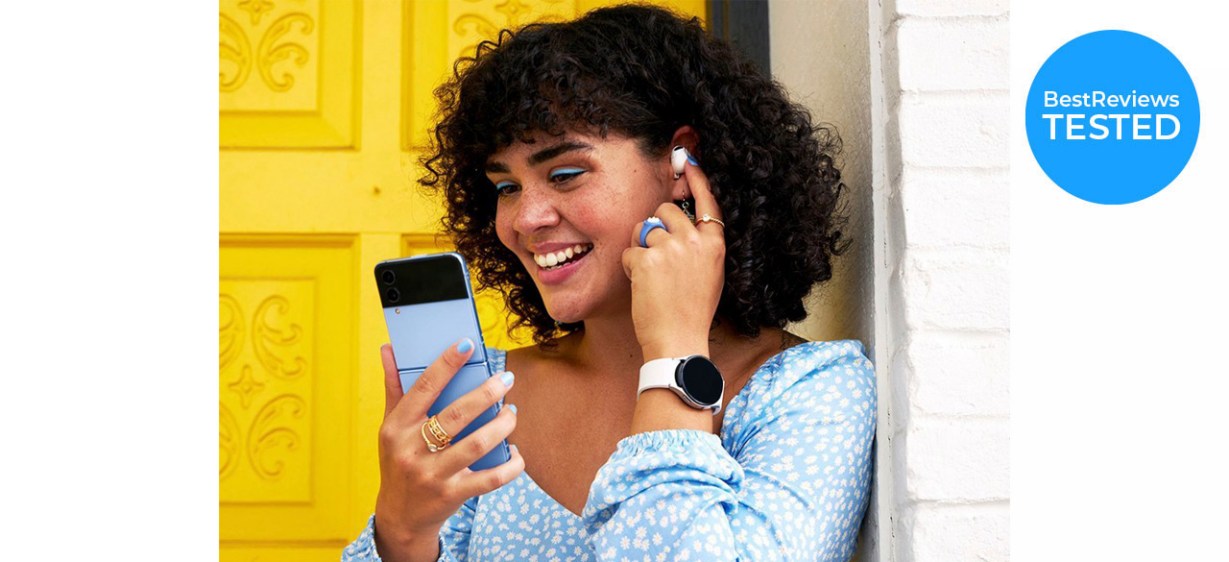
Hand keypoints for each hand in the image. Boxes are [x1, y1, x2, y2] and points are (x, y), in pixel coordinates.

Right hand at [373, 341, 524, 561]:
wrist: (400, 517)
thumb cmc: (398, 462)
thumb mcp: (390, 428)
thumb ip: (394, 388)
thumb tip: (388, 348)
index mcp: (397, 427)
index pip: (423, 388)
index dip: (447, 363)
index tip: (468, 343)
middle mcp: (411, 450)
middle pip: (456, 415)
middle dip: (486, 393)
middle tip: (507, 378)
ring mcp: (432, 475)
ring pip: (476, 444)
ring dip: (502, 425)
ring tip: (512, 412)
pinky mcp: (452, 495)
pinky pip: (489, 479)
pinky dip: (510, 465)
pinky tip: (517, 453)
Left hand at [621, 158, 724, 359]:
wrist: (678, 339)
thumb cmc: (692, 310)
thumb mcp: (709, 272)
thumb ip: (699, 245)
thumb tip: (679, 222)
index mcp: (714, 244)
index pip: (706, 201)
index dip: (696, 178)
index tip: (687, 160)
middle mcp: (695, 241)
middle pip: (664, 211)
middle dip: (655, 228)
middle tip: (657, 257)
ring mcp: (670, 248)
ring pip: (644, 229)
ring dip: (641, 249)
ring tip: (653, 277)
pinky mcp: (647, 259)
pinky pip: (630, 251)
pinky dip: (631, 268)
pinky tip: (643, 287)